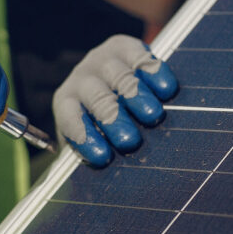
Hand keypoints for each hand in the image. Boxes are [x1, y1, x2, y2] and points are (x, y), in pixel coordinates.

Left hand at [52, 34, 177, 166]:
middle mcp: (81, 79)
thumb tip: (96, 187)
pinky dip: (153, 72)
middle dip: (112, 120)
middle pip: (97, 99)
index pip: (70, 120)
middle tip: (129, 140)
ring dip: (135, 97)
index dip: (85, 138)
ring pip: (119, 78)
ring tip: (152, 115)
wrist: (104, 75)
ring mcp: (102, 60)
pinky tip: (166, 89)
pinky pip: (138, 57)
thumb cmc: (99, 121)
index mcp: (66, 104)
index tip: (102, 157)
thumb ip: (93, 155)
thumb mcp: (90, 138)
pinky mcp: (124, 46)